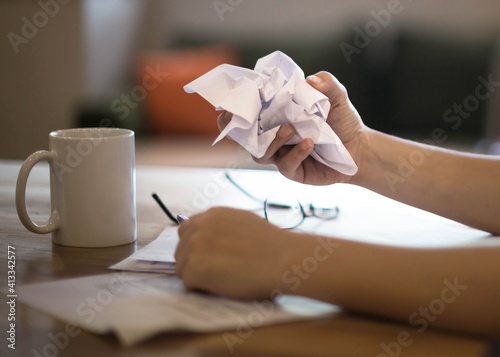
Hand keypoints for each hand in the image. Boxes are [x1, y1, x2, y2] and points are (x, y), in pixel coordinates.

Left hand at [175, 207, 293, 299]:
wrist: (282, 258)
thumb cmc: (271, 244)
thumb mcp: (243, 221)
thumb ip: (223, 226)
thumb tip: (212, 237)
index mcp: (211, 215)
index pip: (187, 230)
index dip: (195, 245)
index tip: (206, 256)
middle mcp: (199, 226)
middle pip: (181, 249)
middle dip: (194, 262)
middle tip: (215, 272)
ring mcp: (195, 246)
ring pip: (182, 267)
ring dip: (196, 276)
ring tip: (220, 279)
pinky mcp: (195, 268)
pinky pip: (187, 282)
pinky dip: (200, 288)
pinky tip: (220, 285)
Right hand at [218, 71, 366, 185]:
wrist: (359, 148)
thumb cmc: (342, 122)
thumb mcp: (336, 96)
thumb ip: (326, 83)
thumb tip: (310, 80)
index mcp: (277, 115)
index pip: (252, 110)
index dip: (240, 105)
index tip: (238, 96)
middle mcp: (273, 135)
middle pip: (244, 135)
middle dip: (238, 127)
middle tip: (247, 116)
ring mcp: (281, 154)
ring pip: (261, 153)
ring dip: (273, 140)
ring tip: (290, 128)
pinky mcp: (293, 170)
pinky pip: (286, 164)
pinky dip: (296, 153)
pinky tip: (309, 143)